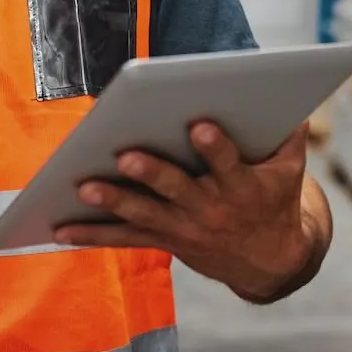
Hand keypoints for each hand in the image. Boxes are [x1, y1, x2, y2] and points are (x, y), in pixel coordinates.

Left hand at [55, 122, 319, 302]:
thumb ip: (289, 131)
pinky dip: (91, 234)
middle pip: (177, 189)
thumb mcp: (291, 168)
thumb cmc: (276, 198)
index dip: (216, 148)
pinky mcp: (165, 240)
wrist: (271, 263)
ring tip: (85, 188)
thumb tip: (290, 88)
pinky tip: (59, 228)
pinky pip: (124, 238)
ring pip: (144, 214)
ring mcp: (184, 228)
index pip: (229, 164)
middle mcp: (211, 209)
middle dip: (151, 173)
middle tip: (125, 155)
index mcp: (244, 187)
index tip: (200, 126)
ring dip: (113, 202)